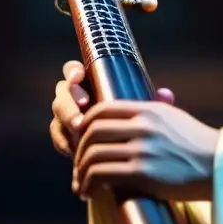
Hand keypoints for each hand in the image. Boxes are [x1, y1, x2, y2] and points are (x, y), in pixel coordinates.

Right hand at [49, 60, 174, 157]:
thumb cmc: (135, 124)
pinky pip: (57, 134)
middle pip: (62, 90)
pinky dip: (63, 141)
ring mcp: (68, 115)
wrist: (124, 154)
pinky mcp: (64, 135)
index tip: (80, 76)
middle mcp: (76, 95)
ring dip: (65, 119)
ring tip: (79, 128)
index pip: (74, 70)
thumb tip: (165, 95)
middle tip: (82, 106)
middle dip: (70, 97)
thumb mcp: (145, 113)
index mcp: (92, 81)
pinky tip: (73, 148)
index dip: (73, 71)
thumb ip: (153, 103)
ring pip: (58, 111)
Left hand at [73, 100, 219, 201]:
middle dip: (78, 150)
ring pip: (93, 154)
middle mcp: (143, 125)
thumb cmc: (196, 144)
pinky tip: (89, 192)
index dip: (84, 124)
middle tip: (78, 165)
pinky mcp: (143, 172)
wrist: (218, 166)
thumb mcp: (173, 118)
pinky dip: (88, 184)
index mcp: (149, 109)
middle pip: (93, 131)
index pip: (102, 109)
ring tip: (81, 184)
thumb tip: (128, 113)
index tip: (80, 139)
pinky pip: (102, 175)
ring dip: (80, 172)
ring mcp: (142, 148)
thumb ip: (150, 113)